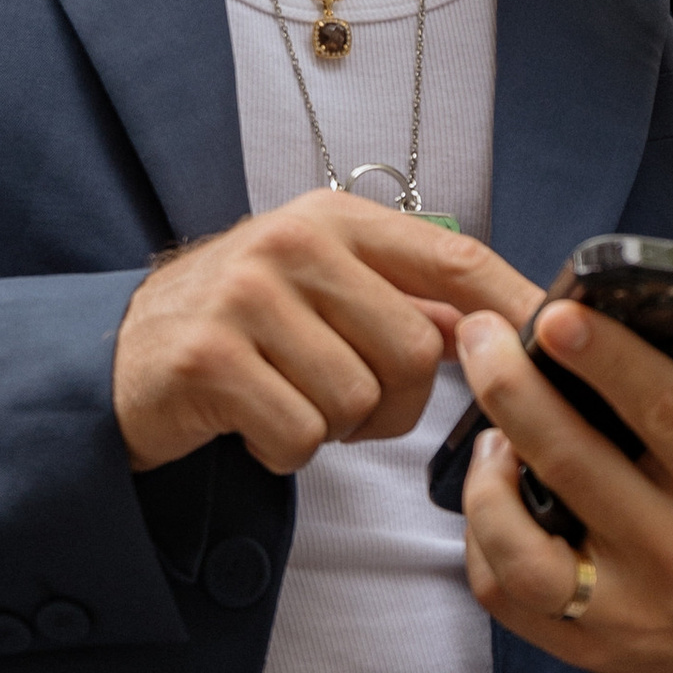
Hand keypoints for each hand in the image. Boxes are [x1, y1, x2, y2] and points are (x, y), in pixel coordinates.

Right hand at [115, 192, 538, 474]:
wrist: (120, 358)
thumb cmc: (243, 329)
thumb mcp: (323, 291)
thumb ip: (405, 301)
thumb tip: (498, 327)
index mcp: (334, 219)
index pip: (452, 257)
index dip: (512, 303)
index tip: (552, 343)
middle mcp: (292, 244)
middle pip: (414, 347)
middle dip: (397, 402)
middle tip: (348, 404)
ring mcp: (247, 297)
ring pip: (358, 398)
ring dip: (336, 429)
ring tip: (292, 404)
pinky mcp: (210, 359)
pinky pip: (300, 435)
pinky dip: (288, 453)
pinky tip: (256, 426)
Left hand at [454, 297, 672, 672]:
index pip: (663, 410)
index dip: (606, 358)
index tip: (558, 315)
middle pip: (574, 464)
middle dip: (514, 393)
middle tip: (481, 338)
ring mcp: (625, 606)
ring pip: (523, 550)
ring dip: (486, 483)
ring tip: (487, 434)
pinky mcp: (585, 642)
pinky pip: (505, 593)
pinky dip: (481, 541)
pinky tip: (493, 496)